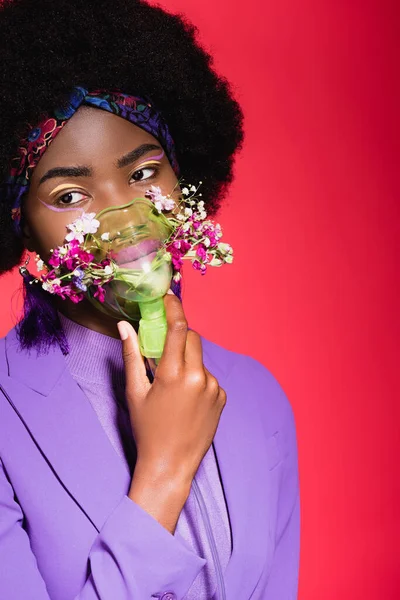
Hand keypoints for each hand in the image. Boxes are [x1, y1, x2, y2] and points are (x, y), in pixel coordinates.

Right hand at [117, 290, 226, 487]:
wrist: (171, 465)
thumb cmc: (147, 429)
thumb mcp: (135, 392)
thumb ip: (132, 356)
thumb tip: (123, 326)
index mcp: (174, 374)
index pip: (179, 328)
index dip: (174, 308)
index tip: (168, 298)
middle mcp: (199, 377)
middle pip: (193, 338)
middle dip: (179, 336)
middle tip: (164, 347)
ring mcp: (214, 388)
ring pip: (200, 358)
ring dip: (188, 360)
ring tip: (173, 386)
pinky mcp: (222, 397)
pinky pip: (209, 376)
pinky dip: (198, 378)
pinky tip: (186, 399)